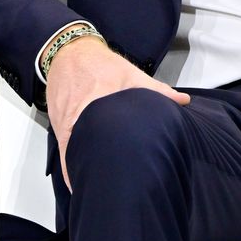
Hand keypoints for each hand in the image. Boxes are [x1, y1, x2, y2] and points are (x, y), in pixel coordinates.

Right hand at [45, 34, 189, 190]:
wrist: (69, 52)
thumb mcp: (130, 74)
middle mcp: (79, 116)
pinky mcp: (58, 126)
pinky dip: (70, 164)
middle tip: (115, 186)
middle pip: (88, 148)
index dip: (113, 155)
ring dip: (83, 169)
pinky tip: (76, 181)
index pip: (107, 134)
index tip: (124, 173)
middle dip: (99, 168)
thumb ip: (156, 90)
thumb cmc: (101, 64)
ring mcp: (65, 122)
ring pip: (73, 153)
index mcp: (99, 102)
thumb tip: (182, 101)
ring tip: (96, 188)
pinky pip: (64, 150)